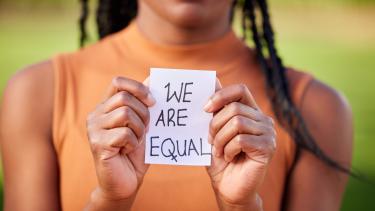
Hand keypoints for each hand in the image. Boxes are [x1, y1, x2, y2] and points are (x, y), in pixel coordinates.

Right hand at [85, 77, 154, 207]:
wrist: (126, 182)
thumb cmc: (135, 153)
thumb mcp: (142, 124)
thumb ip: (144, 104)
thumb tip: (153, 78)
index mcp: (106, 107)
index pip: (118, 81)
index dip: (138, 88)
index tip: (152, 102)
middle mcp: (96, 114)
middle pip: (125, 98)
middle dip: (144, 113)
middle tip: (145, 129)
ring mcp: (94, 129)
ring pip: (125, 114)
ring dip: (139, 129)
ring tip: (136, 141)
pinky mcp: (97, 143)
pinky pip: (124, 133)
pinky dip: (134, 142)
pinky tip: (128, 151)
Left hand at [205, 83, 275, 209]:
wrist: (228, 188)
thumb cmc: (221, 159)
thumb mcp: (215, 131)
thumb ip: (216, 109)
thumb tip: (213, 79)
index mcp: (251, 112)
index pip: (240, 90)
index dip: (221, 95)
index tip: (205, 108)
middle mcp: (263, 119)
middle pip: (234, 108)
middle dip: (215, 125)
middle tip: (211, 141)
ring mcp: (268, 133)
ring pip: (237, 122)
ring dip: (221, 139)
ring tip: (220, 151)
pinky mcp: (268, 147)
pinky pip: (241, 139)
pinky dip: (229, 149)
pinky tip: (229, 157)